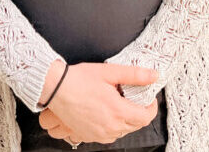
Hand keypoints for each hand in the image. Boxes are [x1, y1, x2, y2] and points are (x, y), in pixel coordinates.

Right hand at [42, 62, 158, 143]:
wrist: (55, 89)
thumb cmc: (79, 80)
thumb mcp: (110, 72)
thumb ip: (134, 75)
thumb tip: (153, 76)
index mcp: (117, 111)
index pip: (145, 117)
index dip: (151, 107)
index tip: (148, 99)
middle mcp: (110, 127)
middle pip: (136, 125)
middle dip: (139, 112)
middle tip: (132, 97)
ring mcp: (99, 134)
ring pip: (122, 131)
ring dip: (126, 120)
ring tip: (118, 103)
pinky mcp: (88, 136)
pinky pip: (108, 135)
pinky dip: (112, 126)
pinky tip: (106, 113)